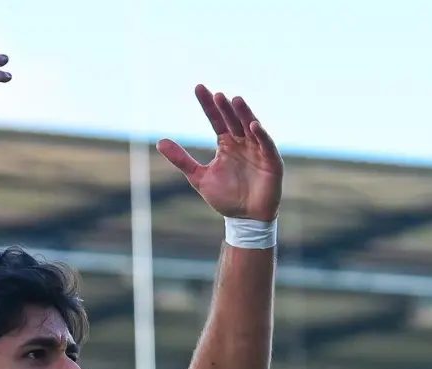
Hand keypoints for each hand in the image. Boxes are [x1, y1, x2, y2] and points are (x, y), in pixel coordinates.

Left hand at [158, 85, 283, 221]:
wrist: (245, 218)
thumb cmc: (225, 197)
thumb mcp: (199, 177)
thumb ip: (181, 159)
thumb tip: (160, 141)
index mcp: (226, 144)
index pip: (216, 119)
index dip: (208, 105)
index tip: (198, 88)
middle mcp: (242, 143)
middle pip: (233, 120)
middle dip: (226, 108)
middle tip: (217, 95)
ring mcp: (257, 150)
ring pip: (250, 127)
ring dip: (244, 114)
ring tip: (235, 100)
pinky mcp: (271, 161)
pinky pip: (266, 145)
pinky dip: (261, 135)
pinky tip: (253, 125)